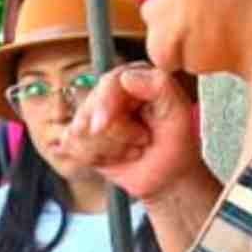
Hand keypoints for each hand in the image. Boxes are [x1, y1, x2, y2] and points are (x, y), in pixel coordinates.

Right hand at [62, 63, 203, 200]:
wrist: (167, 175)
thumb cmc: (175, 144)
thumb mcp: (180, 115)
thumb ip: (161, 88)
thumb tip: (126, 76)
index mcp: (136, 76)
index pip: (108, 82)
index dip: (103, 104)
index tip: (101, 126)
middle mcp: (111, 90)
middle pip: (90, 109)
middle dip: (114, 134)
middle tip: (142, 143)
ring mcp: (92, 111)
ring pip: (79, 130)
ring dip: (109, 149)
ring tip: (132, 150)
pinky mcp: (80, 134)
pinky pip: (71, 145)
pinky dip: (94, 158)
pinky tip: (115, 158)